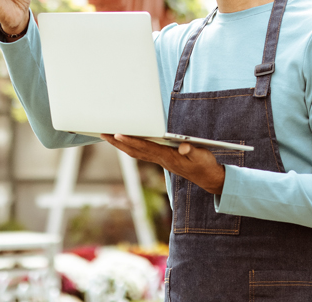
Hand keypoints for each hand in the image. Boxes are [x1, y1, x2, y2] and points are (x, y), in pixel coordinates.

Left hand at [101, 134, 225, 194]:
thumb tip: (183, 147)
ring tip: (108, 137)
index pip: (145, 148)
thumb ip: (191, 151)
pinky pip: (142, 153)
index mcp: (168, 157)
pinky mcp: (163, 159)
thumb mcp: (201, 156)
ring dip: (121, 146)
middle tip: (103, 133)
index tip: (117, 134)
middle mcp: (161, 159)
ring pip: (136, 153)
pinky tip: (127, 143)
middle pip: (135, 151)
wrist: (208, 178)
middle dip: (118, 143)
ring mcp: (161, 160)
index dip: (131, 141)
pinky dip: (131, 147)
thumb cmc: (204, 165)